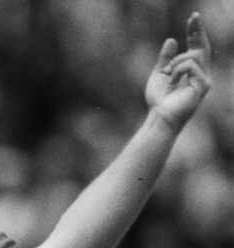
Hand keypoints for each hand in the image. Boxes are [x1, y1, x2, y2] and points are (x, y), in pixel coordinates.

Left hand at [145, 12, 211, 131]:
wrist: (159, 117)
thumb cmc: (159, 100)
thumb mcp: (159, 74)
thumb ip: (166, 59)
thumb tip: (171, 40)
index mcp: (192, 71)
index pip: (197, 47)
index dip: (195, 32)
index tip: (193, 17)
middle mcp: (201, 74)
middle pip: (202, 47)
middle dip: (197, 31)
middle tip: (194, 16)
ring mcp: (204, 79)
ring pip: (192, 56)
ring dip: (175, 63)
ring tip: (168, 76)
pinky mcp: (203, 85)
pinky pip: (190, 66)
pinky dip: (177, 71)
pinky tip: (172, 82)